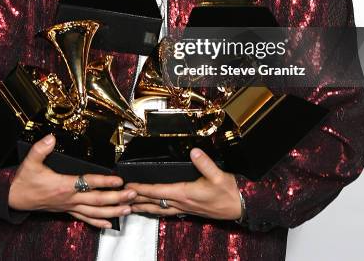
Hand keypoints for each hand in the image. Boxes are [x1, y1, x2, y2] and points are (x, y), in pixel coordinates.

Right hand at [8, 134, 135, 228]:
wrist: (14, 198)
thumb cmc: (24, 181)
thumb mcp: (30, 161)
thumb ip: (41, 148)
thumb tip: (51, 137)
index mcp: (63, 185)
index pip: (88, 182)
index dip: (104, 181)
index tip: (119, 180)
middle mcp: (69, 198)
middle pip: (97, 200)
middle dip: (116, 197)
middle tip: (132, 194)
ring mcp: (69, 206)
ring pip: (94, 211)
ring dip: (112, 211)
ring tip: (128, 209)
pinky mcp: (67, 210)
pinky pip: (85, 218)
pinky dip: (98, 222)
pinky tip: (109, 224)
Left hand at [125, 148, 240, 220]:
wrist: (241, 207)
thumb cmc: (229, 193)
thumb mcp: (219, 176)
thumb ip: (205, 164)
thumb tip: (194, 151)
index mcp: (186, 194)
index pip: (158, 192)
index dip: (142, 189)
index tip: (129, 186)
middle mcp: (183, 203)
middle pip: (154, 203)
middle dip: (137, 200)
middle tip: (122, 197)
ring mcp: (186, 208)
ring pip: (160, 209)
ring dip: (145, 207)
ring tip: (131, 205)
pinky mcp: (190, 210)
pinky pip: (168, 211)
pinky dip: (157, 209)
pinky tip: (155, 209)